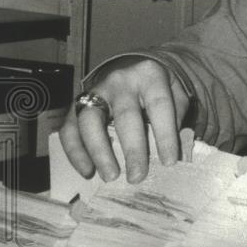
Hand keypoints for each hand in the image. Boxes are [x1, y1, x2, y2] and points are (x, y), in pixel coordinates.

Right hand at [59, 57, 189, 183]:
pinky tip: (88, 171)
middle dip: (132, 149)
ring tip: (110, 176)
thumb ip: (177, 117)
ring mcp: (95, 91)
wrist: (132, 70)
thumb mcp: (176, 94)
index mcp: (149, 75)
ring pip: (90, 120)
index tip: (169, 162)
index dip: (165, 135)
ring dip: (99, 151)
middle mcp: (120, 80)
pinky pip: (69, 129)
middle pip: (125, 115)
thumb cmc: (157, 90)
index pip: (159, 105)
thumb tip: (174, 150)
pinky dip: (76, 152)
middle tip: (137, 176)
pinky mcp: (76, 105)